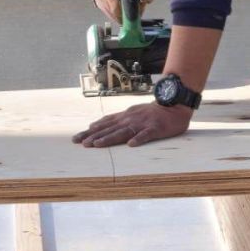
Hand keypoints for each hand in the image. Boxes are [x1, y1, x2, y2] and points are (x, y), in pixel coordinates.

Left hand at [72, 102, 191, 147]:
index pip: (104, 124)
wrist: (173, 105)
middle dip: (94, 136)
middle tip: (81, 144)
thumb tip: (95, 124)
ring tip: (98, 145)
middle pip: (110, 129)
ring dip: (110, 138)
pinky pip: (146, 134)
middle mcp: (130, 118)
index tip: (76, 139)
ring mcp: (142, 123)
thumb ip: (114, 119)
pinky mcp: (155, 128)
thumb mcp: (130, 112)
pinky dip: (139, 139)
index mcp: (124, 116)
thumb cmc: (151, 112)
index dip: (90, 132)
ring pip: (124, 131)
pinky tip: (131, 144)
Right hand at [93, 0, 152, 22]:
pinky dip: (121, 12)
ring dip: (125, 14)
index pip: (116, 9)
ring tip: (134, 1)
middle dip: (129, 14)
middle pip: (115, 15)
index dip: (128, 15)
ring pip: (114, 16)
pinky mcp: (100, 2)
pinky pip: (112, 14)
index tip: (139, 14)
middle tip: (140, 5)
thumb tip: (147, 0)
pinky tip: (127, 2)